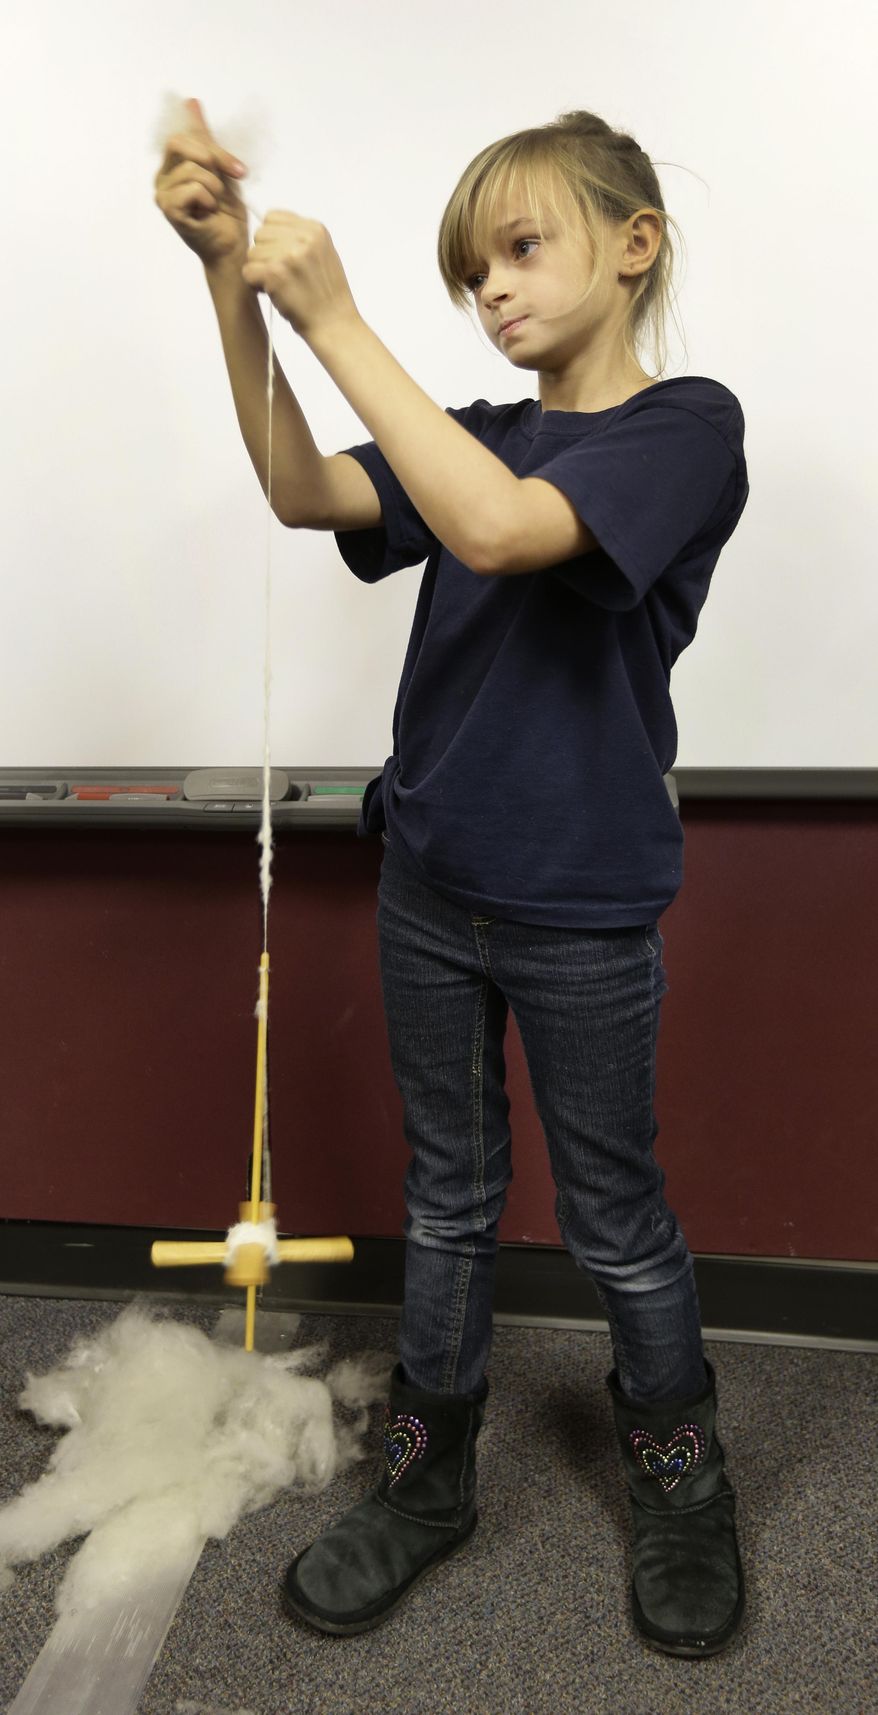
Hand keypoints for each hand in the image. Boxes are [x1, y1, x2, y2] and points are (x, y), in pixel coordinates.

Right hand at [154, 97, 248, 268]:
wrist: (232, 246)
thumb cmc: (226, 212)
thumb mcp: (219, 168)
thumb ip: (204, 137)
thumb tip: (191, 102)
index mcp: (172, 165)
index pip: (184, 135)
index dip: (212, 148)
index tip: (237, 169)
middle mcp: (162, 178)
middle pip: (181, 144)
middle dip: (213, 161)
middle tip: (230, 182)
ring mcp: (162, 194)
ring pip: (192, 169)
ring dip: (215, 187)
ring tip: (215, 204)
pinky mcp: (169, 210)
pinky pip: (191, 188)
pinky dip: (208, 199)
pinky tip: (208, 213)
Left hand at [241, 212, 359, 340]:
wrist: (335, 325)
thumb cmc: (327, 296)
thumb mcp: (324, 254)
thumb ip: (300, 237)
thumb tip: (270, 228)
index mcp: (315, 229)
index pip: (273, 217)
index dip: (272, 239)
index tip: (284, 258)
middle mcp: (303, 238)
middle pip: (260, 234)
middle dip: (265, 255)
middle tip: (281, 275)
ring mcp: (289, 255)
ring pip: (252, 253)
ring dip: (260, 271)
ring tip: (280, 285)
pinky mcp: (275, 274)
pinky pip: (248, 272)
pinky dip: (255, 286)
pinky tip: (273, 293)